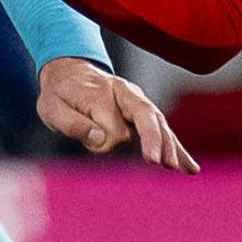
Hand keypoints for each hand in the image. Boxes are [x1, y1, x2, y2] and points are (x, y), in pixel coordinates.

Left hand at [38, 57, 196, 171]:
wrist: (70, 72)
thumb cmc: (60, 93)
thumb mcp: (51, 107)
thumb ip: (73, 123)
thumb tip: (100, 139)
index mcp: (101, 92)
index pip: (111, 120)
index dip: (105, 136)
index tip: (94, 140)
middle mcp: (126, 94)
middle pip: (146, 115)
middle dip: (154, 139)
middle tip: (159, 163)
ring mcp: (138, 102)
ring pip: (159, 124)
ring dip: (170, 146)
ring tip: (182, 170)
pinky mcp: (144, 114)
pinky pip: (163, 132)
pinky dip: (177, 149)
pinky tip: (190, 168)